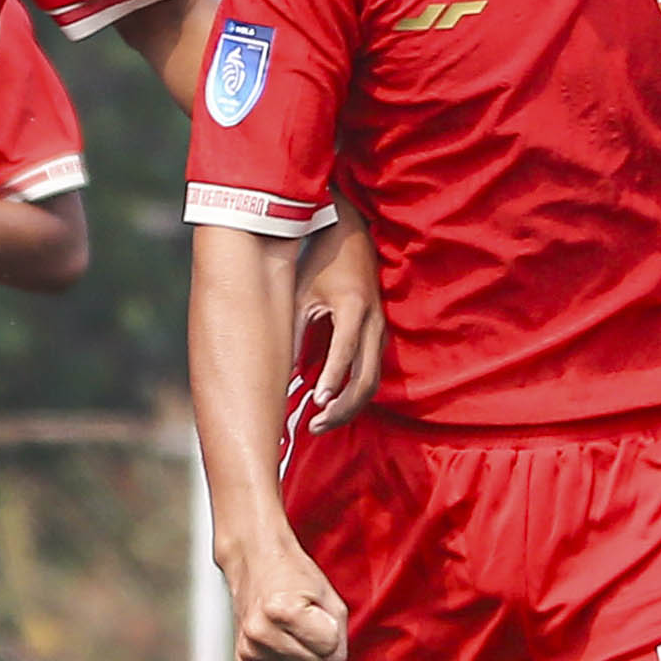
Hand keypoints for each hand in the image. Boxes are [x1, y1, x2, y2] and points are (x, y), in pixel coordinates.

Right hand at [221, 529, 348, 660]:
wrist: (256, 562)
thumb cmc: (293, 575)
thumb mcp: (329, 600)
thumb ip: (337, 646)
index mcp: (282, 610)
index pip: (328, 648)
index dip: (330, 632)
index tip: (316, 614)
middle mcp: (259, 631)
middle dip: (316, 645)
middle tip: (303, 619)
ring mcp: (248, 646)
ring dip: (300, 652)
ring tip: (288, 625)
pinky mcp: (242, 658)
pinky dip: (284, 657)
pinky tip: (277, 635)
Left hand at [296, 216, 386, 431]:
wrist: (351, 235)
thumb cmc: (321, 262)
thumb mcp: (301, 294)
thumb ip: (294, 331)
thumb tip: (280, 370)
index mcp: (353, 308)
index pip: (346, 352)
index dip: (332, 380)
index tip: (316, 404)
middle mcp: (374, 322)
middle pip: (366, 378)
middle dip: (342, 408)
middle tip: (315, 426)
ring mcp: (380, 330)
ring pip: (372, 381)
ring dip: (348, 407)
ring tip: (319, 423)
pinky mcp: (379, 336)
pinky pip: (371, 373)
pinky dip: (353, 394)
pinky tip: (332, 406)